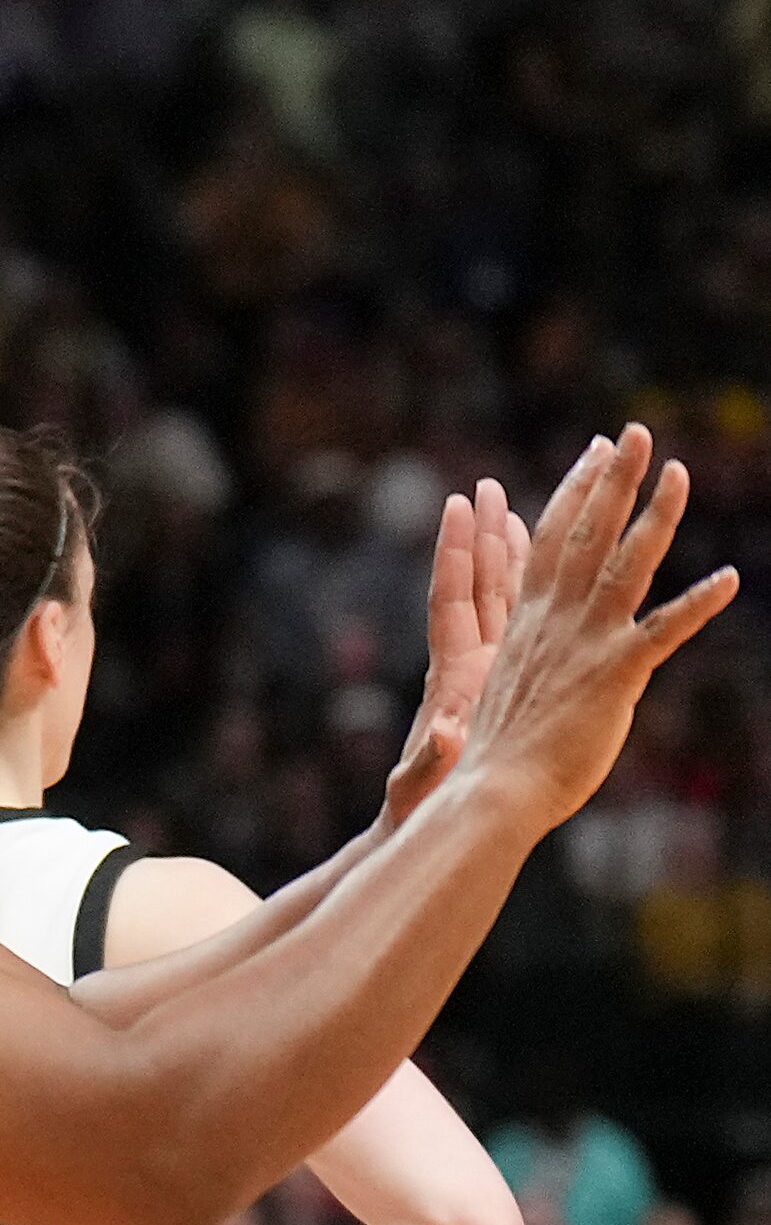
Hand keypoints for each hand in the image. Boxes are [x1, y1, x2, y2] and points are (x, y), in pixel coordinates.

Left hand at [382, 478, 528, 829]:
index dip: (453, 556)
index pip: (449, 603)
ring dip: (515, 557)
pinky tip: (559, 571)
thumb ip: (431, 758)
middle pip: (479, 587)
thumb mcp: (423, 780)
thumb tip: (440, 737)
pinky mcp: (508, 684)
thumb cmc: (423, 805)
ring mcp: (489, 670)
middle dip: (487, 536)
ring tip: (523, 508)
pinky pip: (526, 629)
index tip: (455, 507)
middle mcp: (467, 662)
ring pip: (507, 602)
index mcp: (448, 677)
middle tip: (493, 486)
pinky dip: (539, 598)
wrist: (438, 822)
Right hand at [444, 424, 736, 832]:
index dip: (574, 492)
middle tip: (634, 433)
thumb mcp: (511, 691)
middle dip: (611, 479)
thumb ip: (534, 662)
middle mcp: (554, 620)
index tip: (594, 453)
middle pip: (584, 534)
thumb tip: (538, 659)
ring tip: (678, 471)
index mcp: (527, 621)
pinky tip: (730, 579)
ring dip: (654, 514)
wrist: (493, 791)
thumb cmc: (497, 757)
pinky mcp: (614, 674)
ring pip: (624, 565)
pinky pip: (663, 632)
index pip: (550, 540)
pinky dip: (697, 604)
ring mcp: (584, 642)